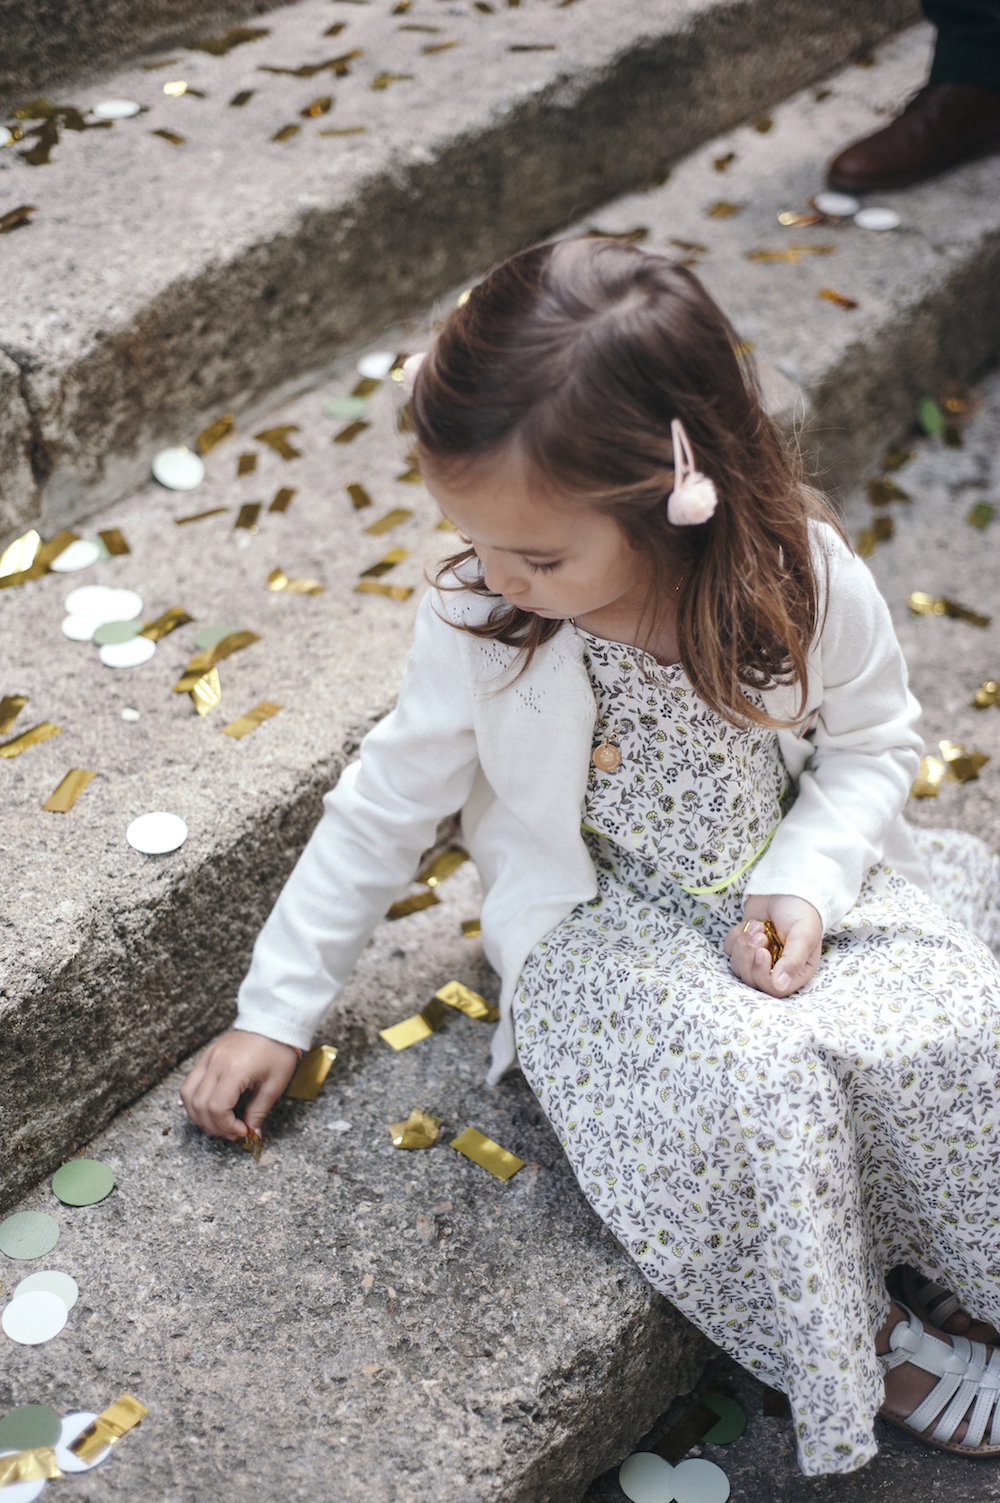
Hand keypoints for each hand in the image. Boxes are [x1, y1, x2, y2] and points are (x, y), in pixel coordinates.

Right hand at [180, 1030, 299, 1139]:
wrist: (273, 1022)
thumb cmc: (278, 1050)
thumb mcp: (275, 1084)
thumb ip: (259, 1111)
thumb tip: (251, 1133)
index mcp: (235, 1069)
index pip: (217, 1108)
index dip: (226, 1126)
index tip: (242, 1131)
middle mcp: (215, 1063)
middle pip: (199, 1105)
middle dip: (214, 1126)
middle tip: (232, 1131)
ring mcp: (208, 1058)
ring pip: (188, 1095)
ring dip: (199, 1115)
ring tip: (220, 1123)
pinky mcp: (206, 1056)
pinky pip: (190, 1083)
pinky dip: (195, 1100)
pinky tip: (211, 1108)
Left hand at [723, 893, 821, 997]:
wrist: (786, 886)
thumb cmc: (801, 910)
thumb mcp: (803, 935)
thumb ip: (793, 961)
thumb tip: (779, 986)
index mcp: (797, 971)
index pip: (775, 990)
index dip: (763, 975)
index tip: (762, 952)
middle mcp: (777, 968)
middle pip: (752, 980)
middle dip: (750, 957)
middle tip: (760, 935)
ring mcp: (758, 958)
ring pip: (738, 967)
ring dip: (743, 945)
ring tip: (757, 926)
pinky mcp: (744, 945)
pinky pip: (729, 950)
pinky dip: (736, 936)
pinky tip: (751, 923)